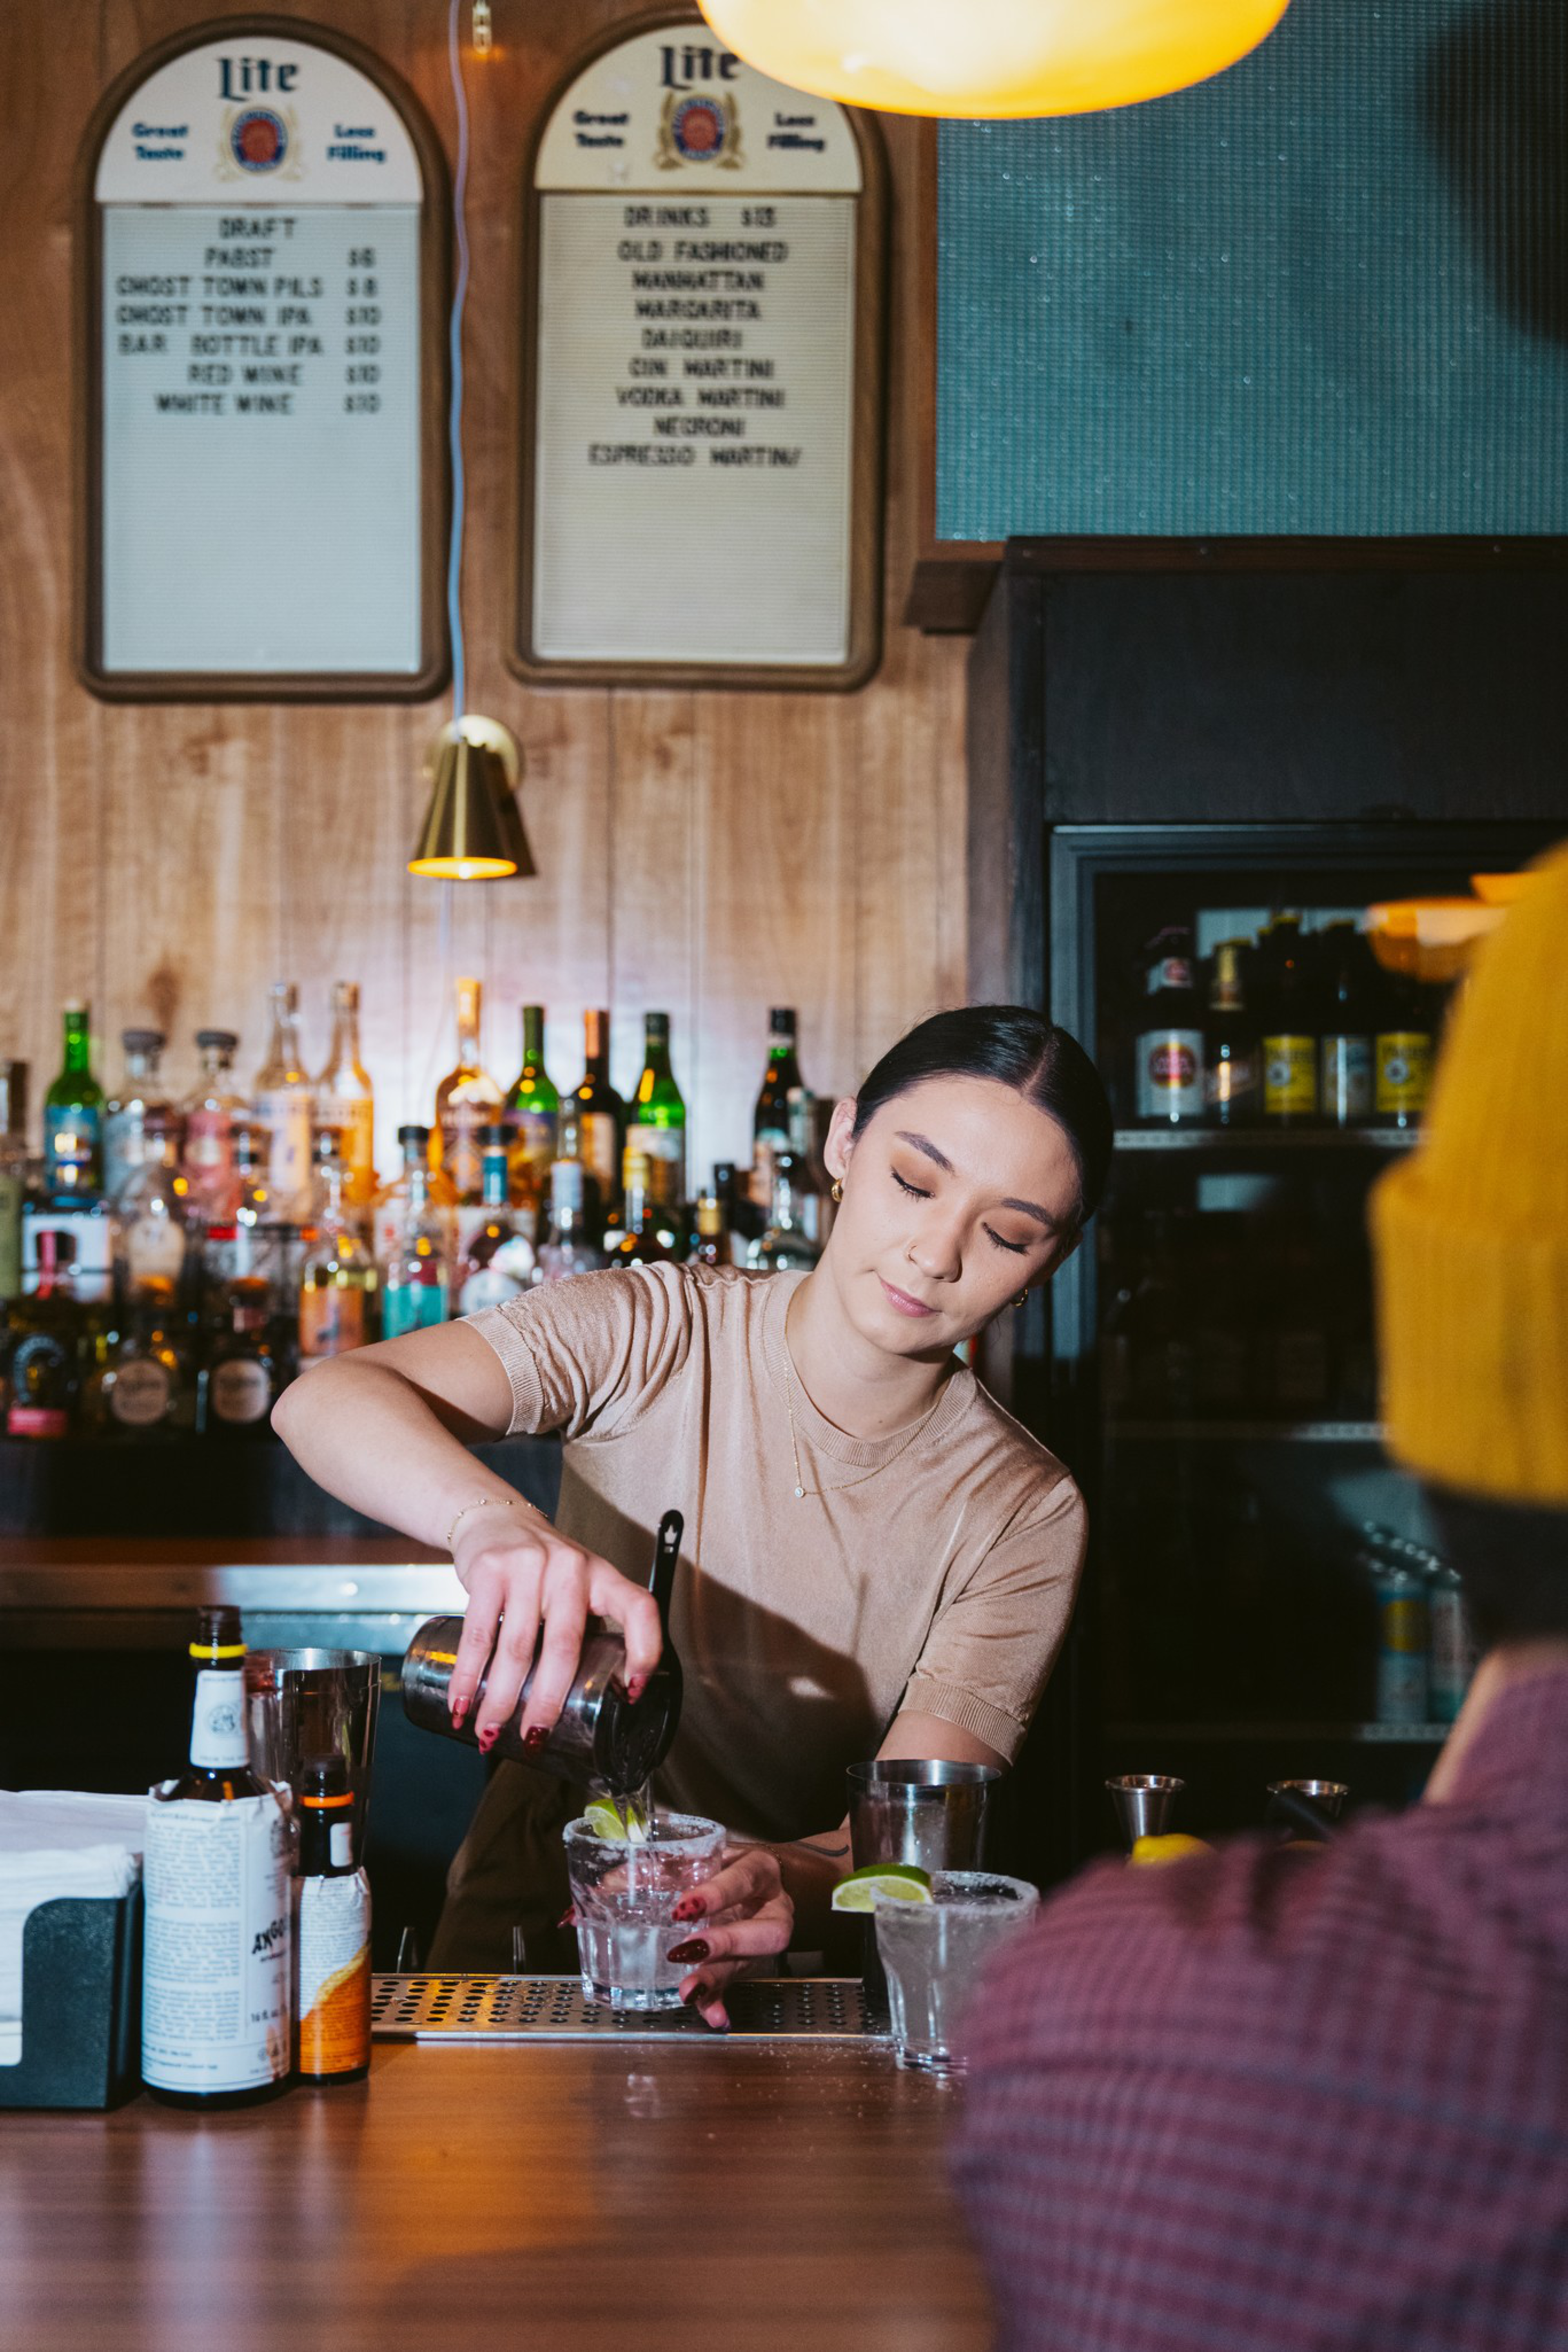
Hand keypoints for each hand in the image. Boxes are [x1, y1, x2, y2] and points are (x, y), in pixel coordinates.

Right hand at [448, 1502, 663, 1750]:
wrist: (495, 1518)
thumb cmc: (543, 1566)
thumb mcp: (578, 1583)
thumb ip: (587, 1627)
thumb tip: (596, 1697)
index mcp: (602, 1577)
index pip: (640, 1608)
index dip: (644, 1651)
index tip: (632, 1692)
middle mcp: (571, 1568)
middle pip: (564, 1647)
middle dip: (545, 1702)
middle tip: (533, 1738)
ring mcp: (529, 1566)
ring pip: (517, 1648)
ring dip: (500, 1699)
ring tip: (489, 1732)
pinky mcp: (489, 1570)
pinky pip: (478, 1634)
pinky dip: (467, 1676)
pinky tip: (461, 1703)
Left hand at [663, 1844, 793, 2031]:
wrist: (763, 1881)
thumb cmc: (726, 1865)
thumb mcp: (705, 1856)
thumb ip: (663, 1866)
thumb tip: (608, 1884)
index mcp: (761, 1872)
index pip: (745, 1878)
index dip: (718, 1893)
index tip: (686, 1906)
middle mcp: (773, 1909)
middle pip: (765, 1932)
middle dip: (726, 1943)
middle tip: (687, 1951)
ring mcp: (764, 1941)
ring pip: (750, 1963)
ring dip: (716, 1978)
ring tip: (689, 1990)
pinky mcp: (749, 1964)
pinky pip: (737, 1985)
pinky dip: (720, 2001)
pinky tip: (711, 2016)